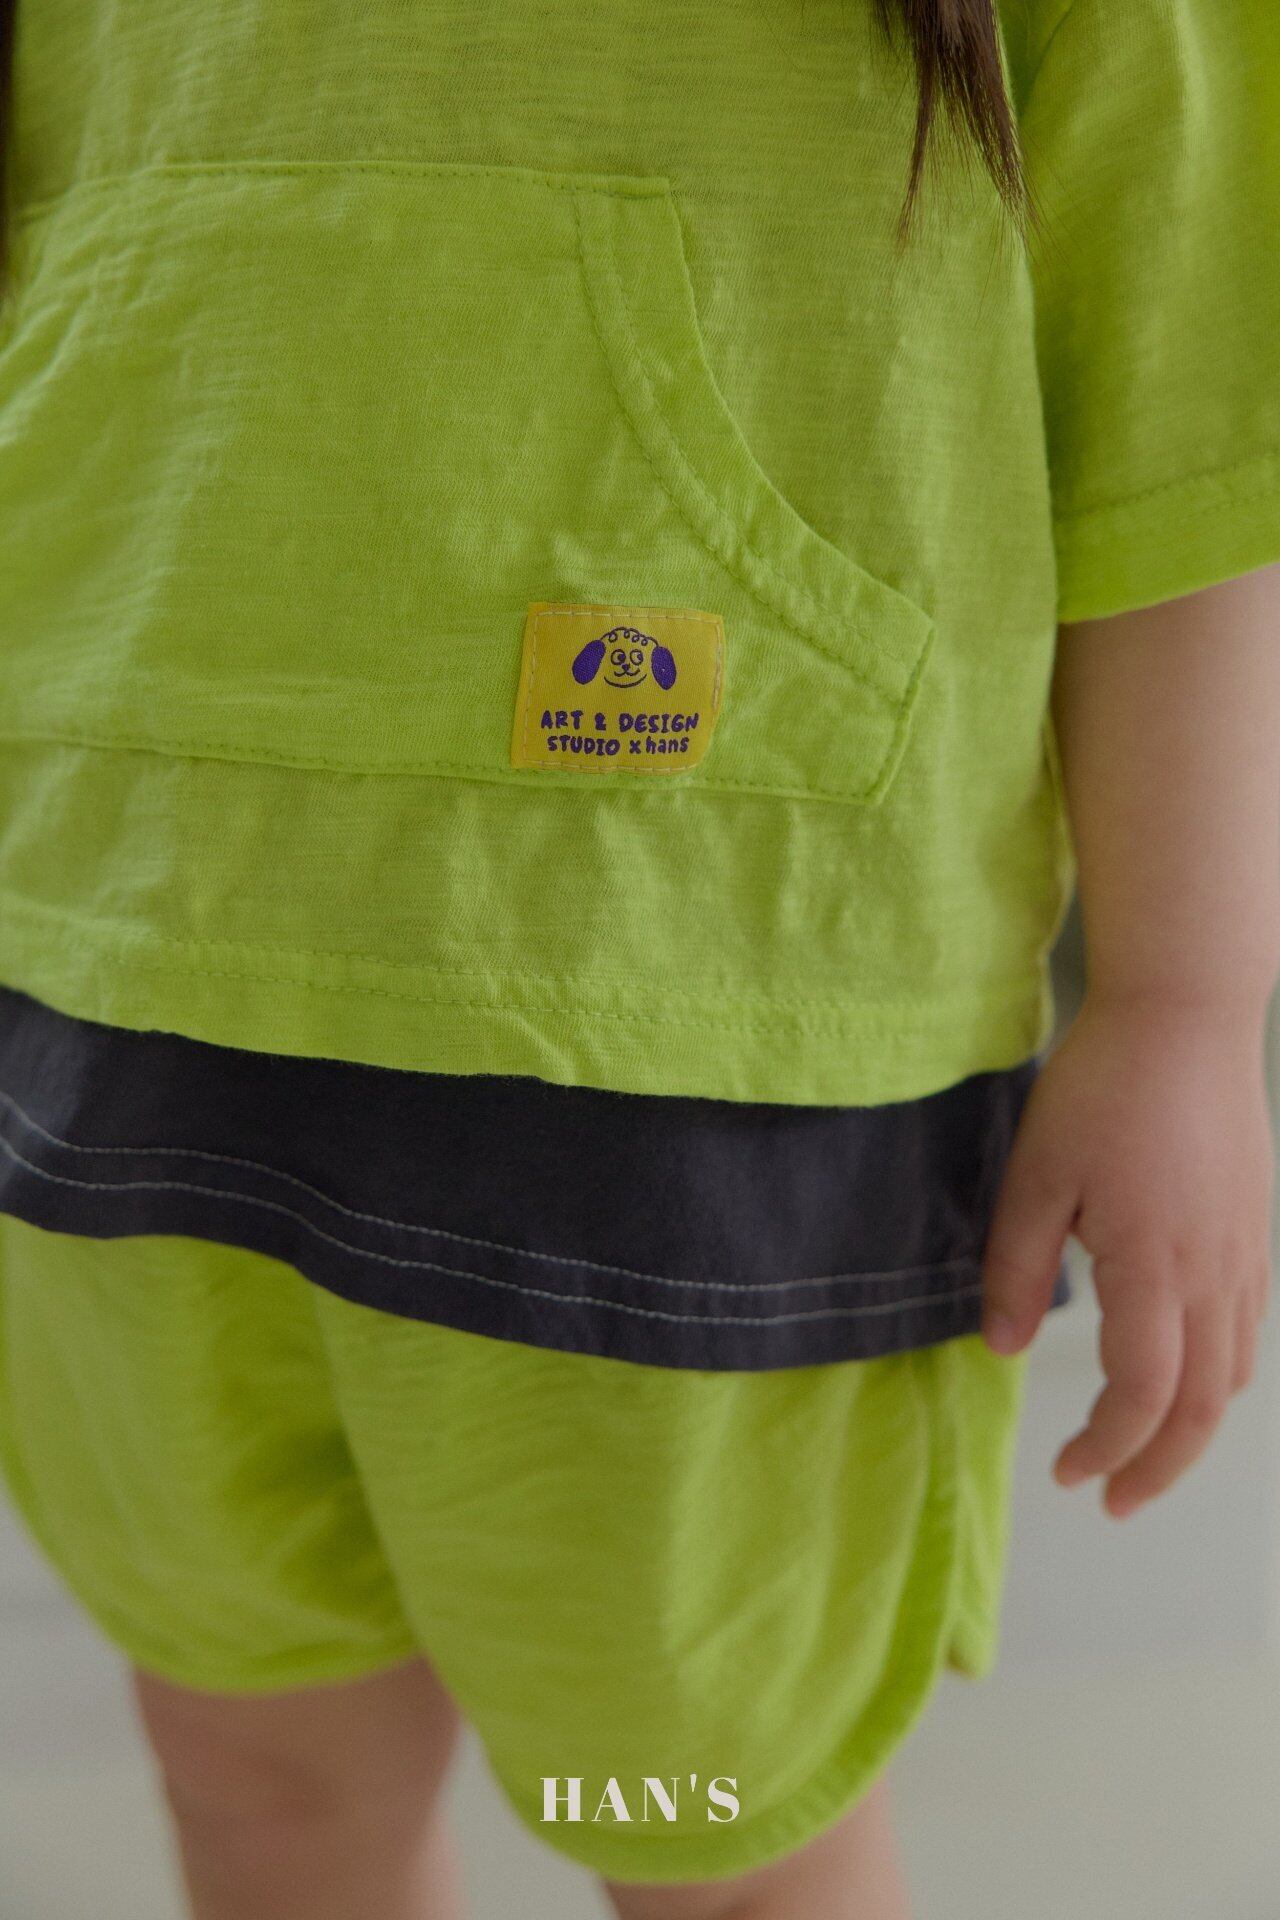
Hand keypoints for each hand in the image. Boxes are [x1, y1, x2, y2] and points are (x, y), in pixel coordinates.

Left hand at [979, 992, 1274, 1516]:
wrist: (1186, 1015)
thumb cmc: (1104, 1087)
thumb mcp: (1035, 1175)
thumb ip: (1015, 1266)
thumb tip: (998, 1348)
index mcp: (1154, 1266)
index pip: (1143, 1394)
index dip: (1108, 1446)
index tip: (1067, 1472)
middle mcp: (1214, 1274)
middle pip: (1202, 1406)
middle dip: (1159, 1467)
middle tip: (1114, 1500)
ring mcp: (1245, 1253)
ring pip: (1234, 1373)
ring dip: (1191, 1428)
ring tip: (1145, 1453)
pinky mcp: (1254, 1229)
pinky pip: (1247, 1329)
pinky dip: (1218, 1376)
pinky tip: (1184, 1375)